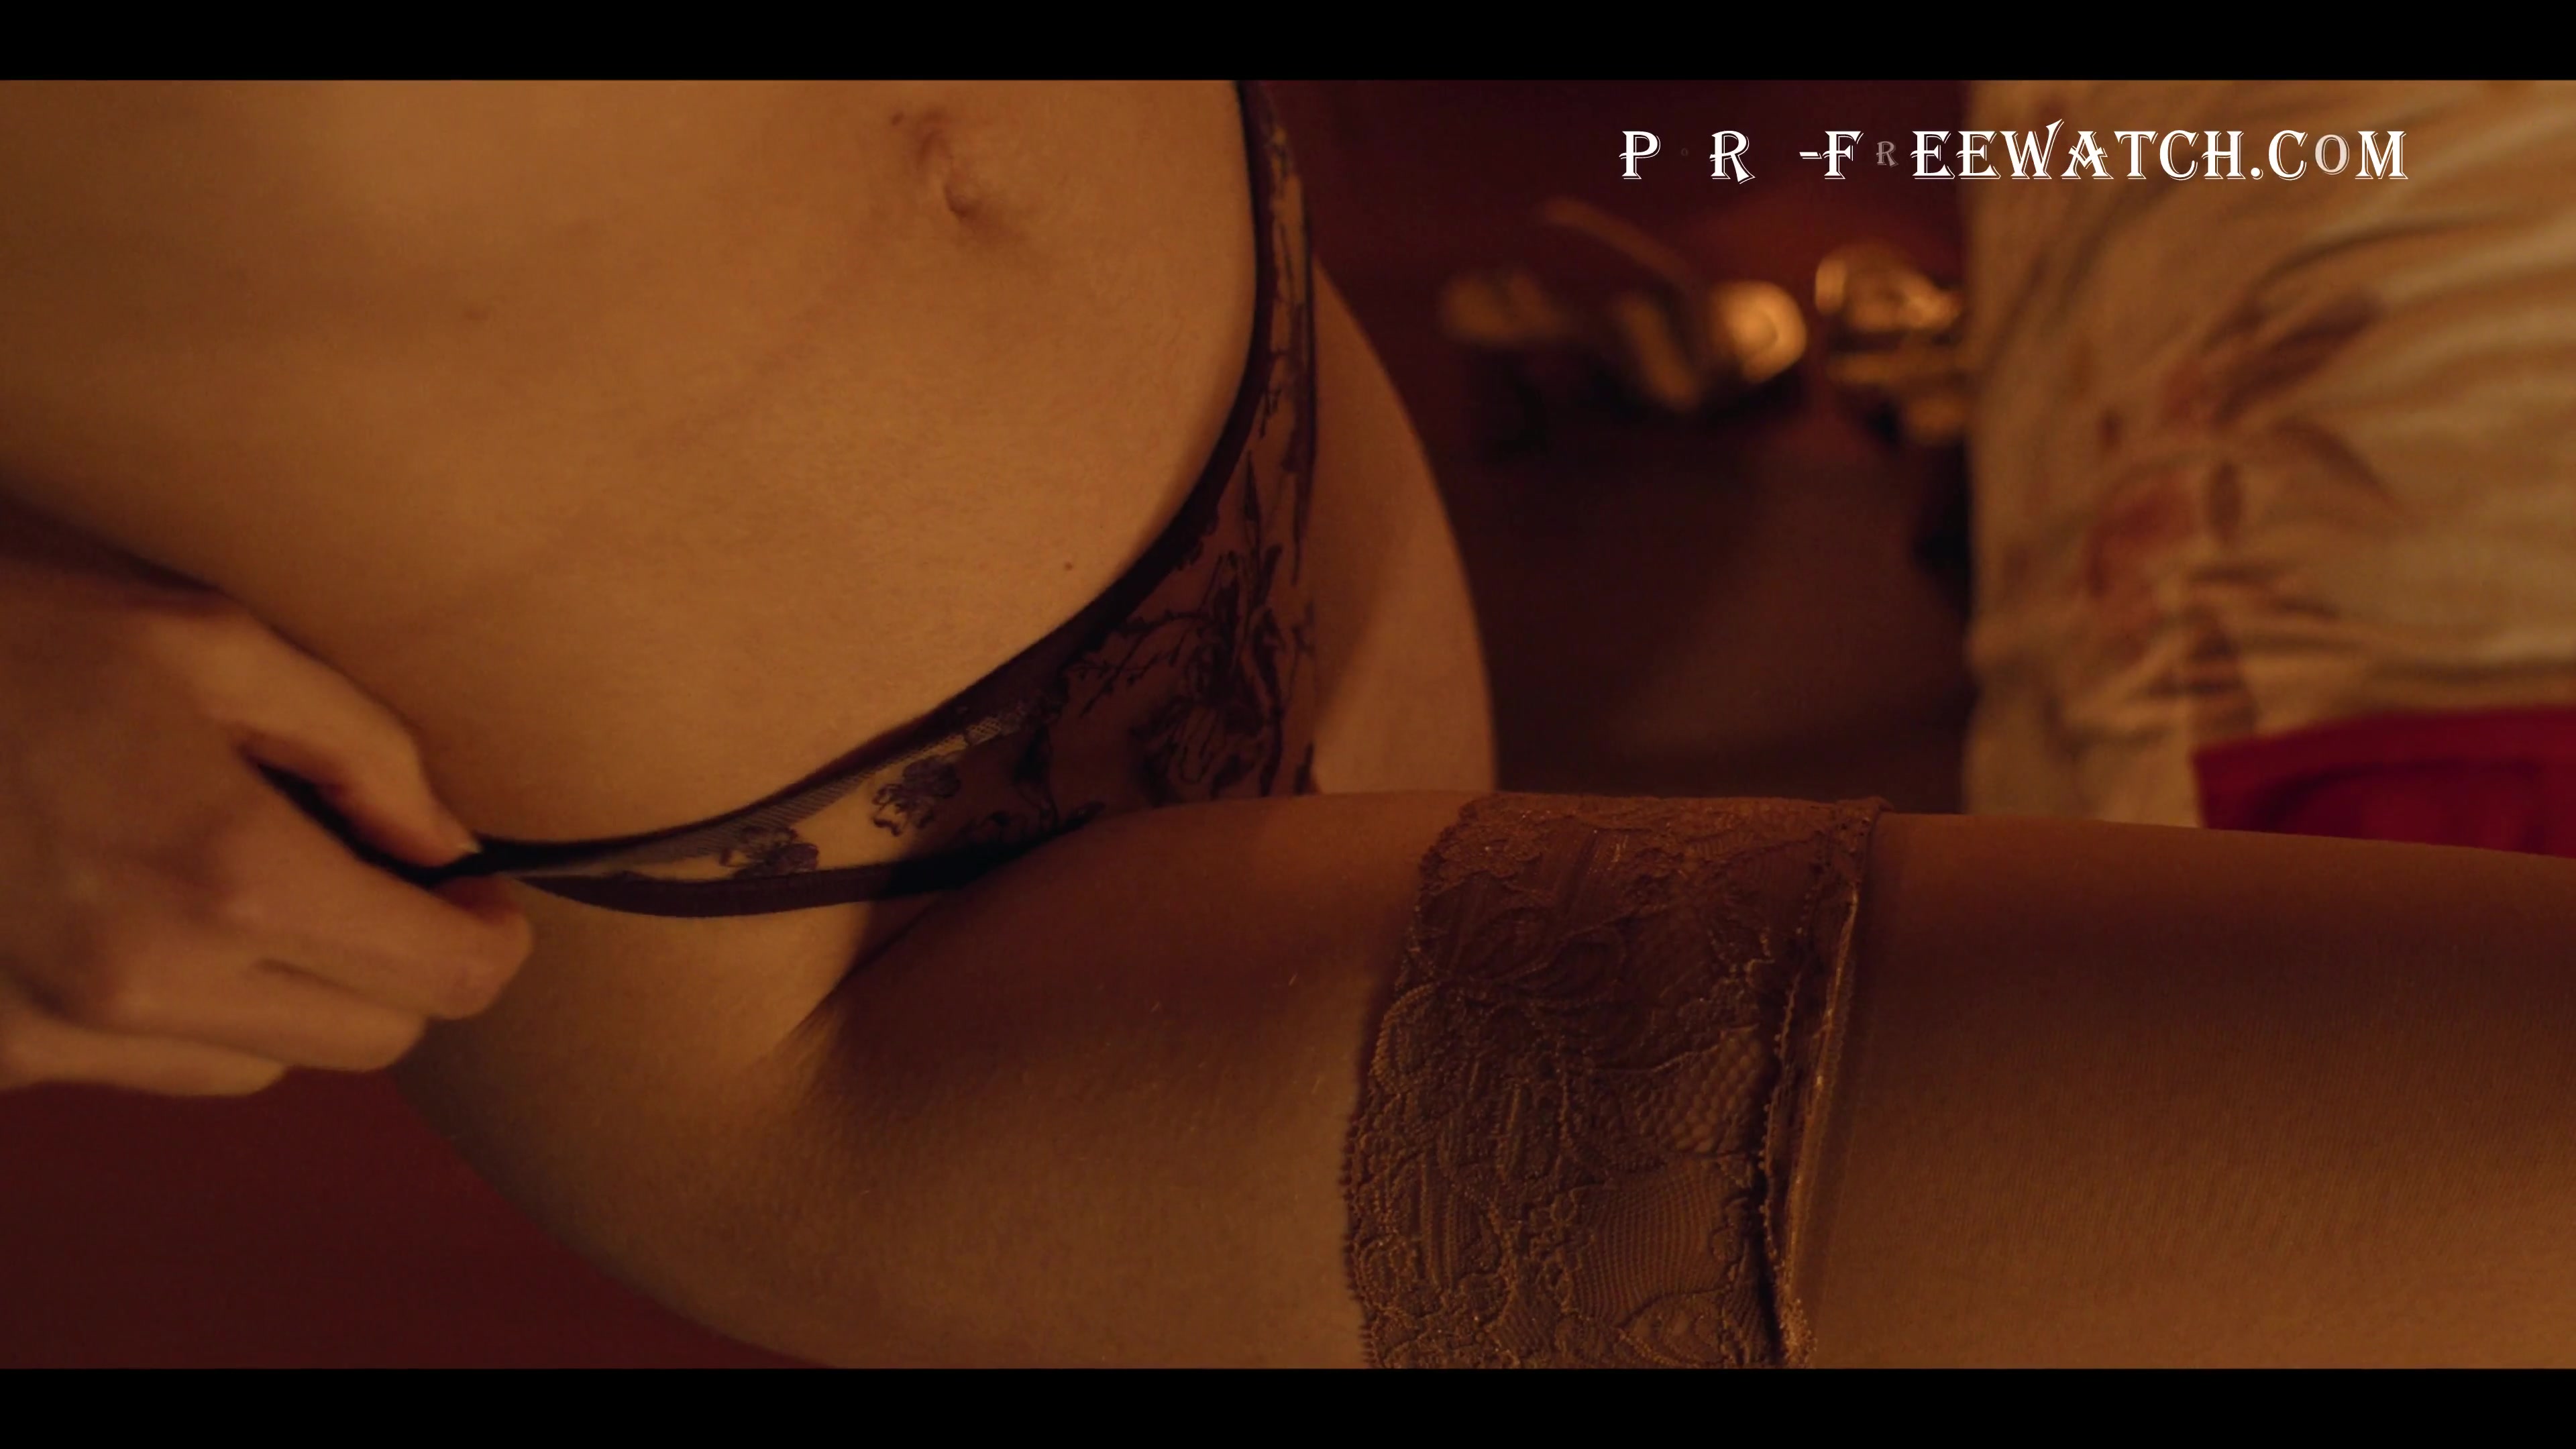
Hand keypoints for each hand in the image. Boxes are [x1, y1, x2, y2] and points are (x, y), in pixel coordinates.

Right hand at [0, 547, 532, 1095]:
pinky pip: (153, 1067)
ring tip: (240, 882)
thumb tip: (449, 842)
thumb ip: (362, 746)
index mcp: (226, 871)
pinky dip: (181, 1010)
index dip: (487, 941)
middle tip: (376, 882)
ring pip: (267, 1065)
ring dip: (290, 992)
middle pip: (374, 1039)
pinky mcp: (4, 1057)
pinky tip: (139, 911)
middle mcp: (152, 980)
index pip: (443, 980)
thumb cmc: (9, 638)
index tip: (480, 898)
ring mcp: (64, 1034)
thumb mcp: (206, 639)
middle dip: (400, 967)